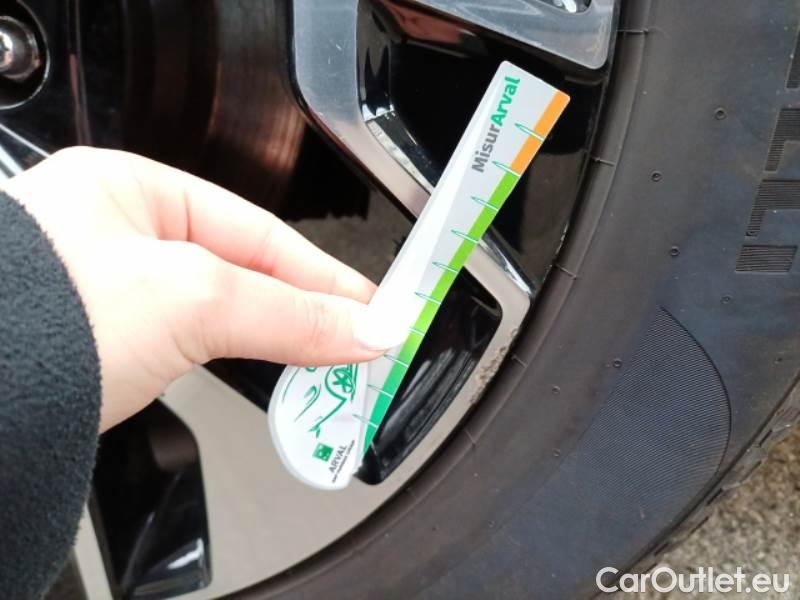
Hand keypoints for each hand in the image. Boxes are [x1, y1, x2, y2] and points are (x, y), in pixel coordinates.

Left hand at [2, 147, 402, 430]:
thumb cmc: (33, 325)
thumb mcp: (189, 301)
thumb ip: (286, 313)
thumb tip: (362, 328)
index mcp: (128, 189)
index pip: (256, 229)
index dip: (322, 273)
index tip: (370, 310)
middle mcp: (116, 233)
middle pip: (241, 269)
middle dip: (302, 310)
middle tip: (358, 344)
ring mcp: (107, 290)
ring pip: (218, 310)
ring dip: (272, 339)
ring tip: (324, 364)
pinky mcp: (102, 341)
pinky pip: (190, 343)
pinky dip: (232, 360)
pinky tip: (263, 374)